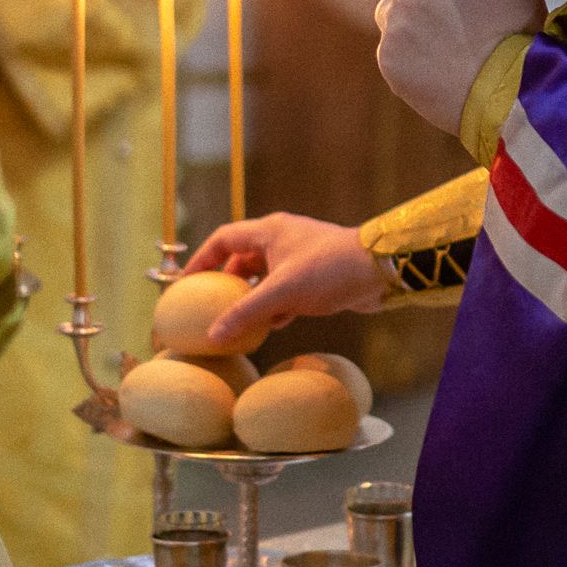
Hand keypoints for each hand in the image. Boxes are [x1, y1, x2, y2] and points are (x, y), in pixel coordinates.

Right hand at [183, 213, 388, 344]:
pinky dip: (276, 307)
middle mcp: (282, 240)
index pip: (223, 239)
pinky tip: (273, 326)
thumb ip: (246, 313)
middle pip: (242, 259)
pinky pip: (285, 291)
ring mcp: (299, 258)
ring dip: (252, 298)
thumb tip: (214, 334)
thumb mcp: (282, 292)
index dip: (201, 259)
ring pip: (265, 278)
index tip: (186, 282)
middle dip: (227, 284)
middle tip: (211, 306)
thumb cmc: (330, 270)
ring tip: (238, 321)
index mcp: (269, 231)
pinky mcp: (315, 277)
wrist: (379, 272)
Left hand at [370, 0, 546, 134]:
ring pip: (389, 10)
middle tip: (443, 1)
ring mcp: (394, 29)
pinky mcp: (388, 62)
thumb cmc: (516, 36)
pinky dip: (406, 50)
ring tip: (443, 38)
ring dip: (408, 16)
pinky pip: (390, 45)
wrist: (503, 99)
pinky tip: (437, 61)